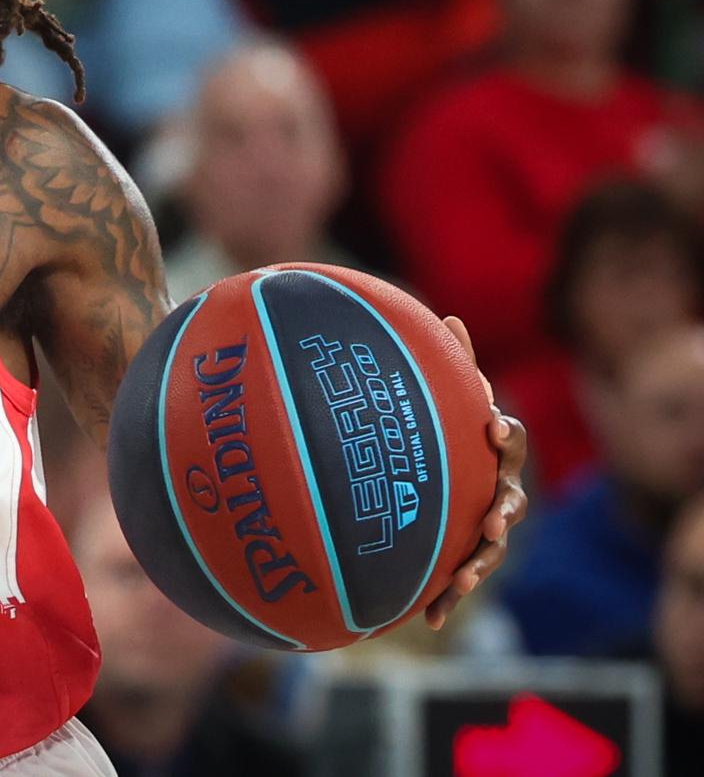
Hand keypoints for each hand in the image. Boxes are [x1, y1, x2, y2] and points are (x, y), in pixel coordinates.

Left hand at [425, 316, 528, 630]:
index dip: (502, 431)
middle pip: (509, 502)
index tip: (489, 425)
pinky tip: (428, 621)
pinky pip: (459, 578)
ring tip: (465, 576)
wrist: (441, 475)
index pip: (507, 438)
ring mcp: (484, 527)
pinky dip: (447, 600)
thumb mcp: (445, 397)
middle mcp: (498, 490)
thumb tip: (449, 316)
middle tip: (492, 518)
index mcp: (493, 451)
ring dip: (478, 563)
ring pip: (490, 549)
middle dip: (502, 511)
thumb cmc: (446, 428)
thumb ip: (450, 362)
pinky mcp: (463, 555)